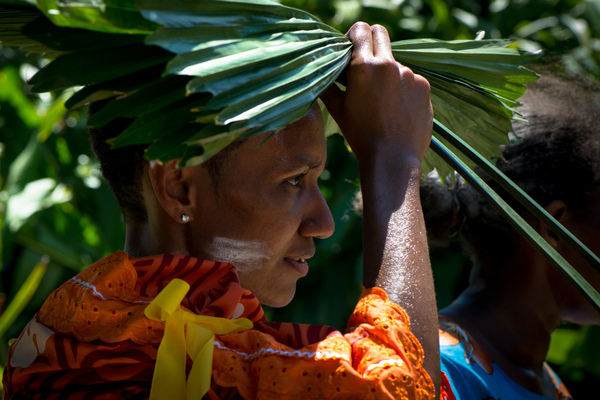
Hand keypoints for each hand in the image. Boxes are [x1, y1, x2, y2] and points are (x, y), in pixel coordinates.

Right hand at [321, 22, 432, 163]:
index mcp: (364, 67)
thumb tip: (321, 71)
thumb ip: (328, 85)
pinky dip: (403, 89)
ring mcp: (409, 75)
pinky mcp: (424, 87)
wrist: (392, 159)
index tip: (351, 51)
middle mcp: (389, 65)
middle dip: (371, 43)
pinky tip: (397, 110)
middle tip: (366, 67)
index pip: (360, 29)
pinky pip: (410, 80)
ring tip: (382, 103)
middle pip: (380, 33)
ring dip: (387, 74)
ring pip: (395, 62)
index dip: (354, 37)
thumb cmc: (360, 136)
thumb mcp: (337, 110)